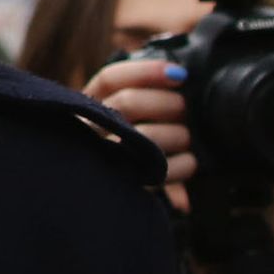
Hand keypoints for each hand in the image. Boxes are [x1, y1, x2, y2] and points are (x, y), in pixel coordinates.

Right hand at [84, 57, 192, 212]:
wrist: (84, 201)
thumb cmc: (110, 146)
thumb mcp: (109, 116)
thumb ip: (135, 94)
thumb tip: (177, 73)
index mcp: (85, 106)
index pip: (111, 79)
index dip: (146, 71)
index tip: (178, 73)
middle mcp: (87, 130)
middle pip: (127, 103)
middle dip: (164, 102)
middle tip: (183, 107)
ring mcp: (102, 159)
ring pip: (144, 137)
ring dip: (176, 134)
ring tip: (186, 136)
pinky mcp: (123, 187)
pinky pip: (159, 173)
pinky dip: (182, 166)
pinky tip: (189, 162)